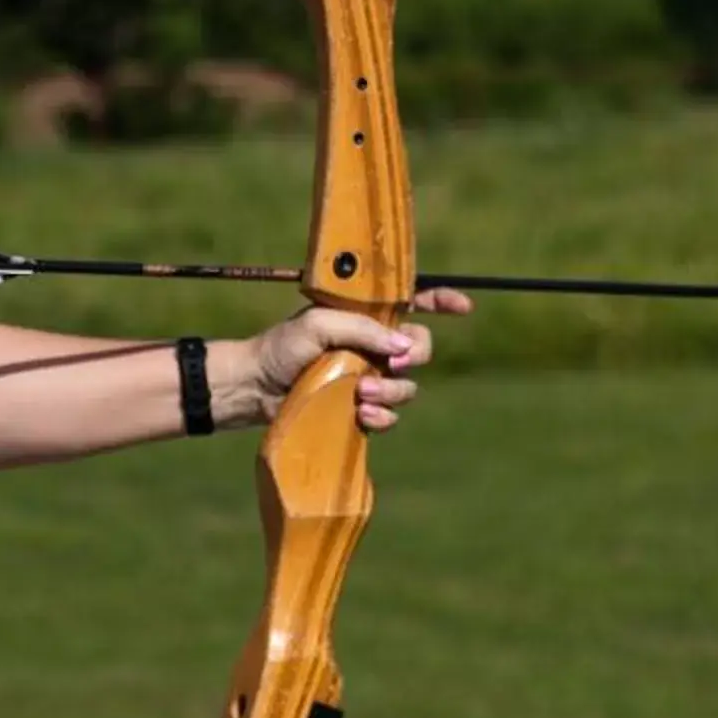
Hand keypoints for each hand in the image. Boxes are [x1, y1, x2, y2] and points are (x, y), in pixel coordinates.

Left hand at [234, 285, 469, 432]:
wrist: (254, 387)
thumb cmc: (281, 347)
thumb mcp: (318, 325)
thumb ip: (362, 329)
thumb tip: (403, 346)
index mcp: (365, 316)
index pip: (412, 303)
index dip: (441, 302)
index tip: (463, 308)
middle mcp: (372, 345)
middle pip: (419, 348)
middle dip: (415, 356)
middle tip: (394, 364)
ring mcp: (368, 377)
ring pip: (407, 385)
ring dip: (392, 390)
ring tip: (361, 393)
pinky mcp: (358, 407)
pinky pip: (389, 414)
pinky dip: (382, 415)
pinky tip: (362, 414)